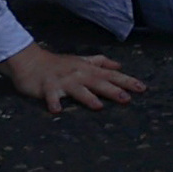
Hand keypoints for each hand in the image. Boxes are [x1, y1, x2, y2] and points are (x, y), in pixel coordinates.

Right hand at [0, 41, 143, 114]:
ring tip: (99, 106)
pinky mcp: (47, 87)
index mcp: (87, 69)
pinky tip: (57, 110)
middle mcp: (78, 74)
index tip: (142, 88)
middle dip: (114, 90)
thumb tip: (119, 66)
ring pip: (78, 89)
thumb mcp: (81, 60)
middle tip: (128, 99)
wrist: (30, 61)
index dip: (127, 81)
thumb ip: (100, 62)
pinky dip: (53, 103)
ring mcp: (63, 81)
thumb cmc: (57, 63)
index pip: (111, 75)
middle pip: (99, 82)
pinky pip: (50, 96)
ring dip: (88, 97)